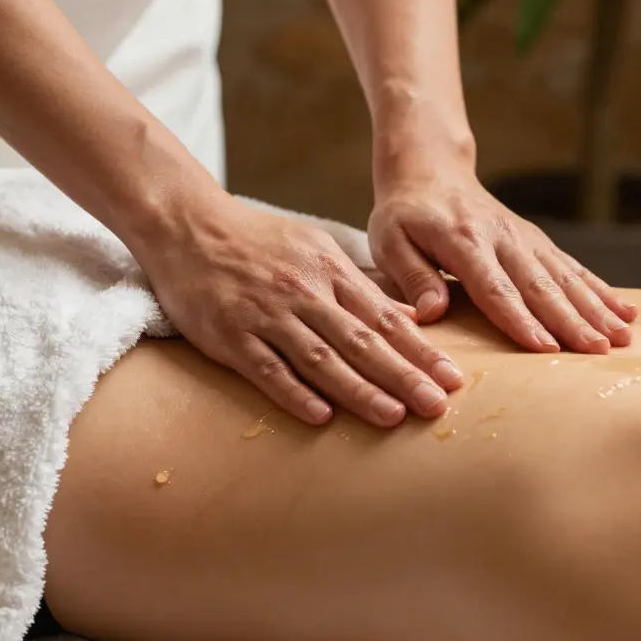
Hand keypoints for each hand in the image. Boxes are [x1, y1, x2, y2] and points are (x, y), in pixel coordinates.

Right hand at [135, 198, 463, 427]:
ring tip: (394, 416)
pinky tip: (321, 416)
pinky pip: (267, 369)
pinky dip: (294, 393)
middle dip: (403, 375)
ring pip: (320, 358)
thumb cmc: (257, 240)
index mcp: (327, 271)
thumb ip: (360, 286)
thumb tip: (413, 315)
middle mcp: (302, 293)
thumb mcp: (315, 248)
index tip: (452, 378)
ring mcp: (265, 315)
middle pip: (361, 340)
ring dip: (359, 389)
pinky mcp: (229, 335)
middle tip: (437, 405)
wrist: (188, 224)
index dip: (420, 350)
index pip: (383, 317)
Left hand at [368, 168, 637, 353]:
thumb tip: (433, 312)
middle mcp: (502, 238)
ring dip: (595, 308)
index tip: (544, 348)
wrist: (430, 172)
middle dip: (571, 320)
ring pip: (565, 276)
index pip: (495, 288)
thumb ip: (412, 277)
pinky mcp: (537, 240)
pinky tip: (626, 312)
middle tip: (598, 351)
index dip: (521, 319)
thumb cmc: (404, 215)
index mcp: (464, 241)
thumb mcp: (390, 242)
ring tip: (622, 337)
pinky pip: (572, 266)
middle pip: (540, 285)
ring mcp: (525, 237)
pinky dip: (600, 289)